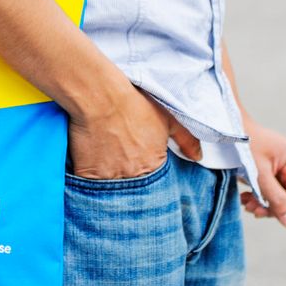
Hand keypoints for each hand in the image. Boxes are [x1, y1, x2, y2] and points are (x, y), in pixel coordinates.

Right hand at [67, 88, 200, 179]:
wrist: (100, 96)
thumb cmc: (133, 103)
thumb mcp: (167, 118)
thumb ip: (186, 139)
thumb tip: (198, 157)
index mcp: (153, 165)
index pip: (154, 181)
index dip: (145, 170)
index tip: (137, 159)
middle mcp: (134, 176)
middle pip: (132, 186)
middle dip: (128, 177)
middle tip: (120, 160)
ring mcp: (110, 178)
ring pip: (111, 189)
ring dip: (110, 179)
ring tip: (105, 162)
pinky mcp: (88, 175)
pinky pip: (90, 186)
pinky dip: (90, 178)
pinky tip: (90, 163)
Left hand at [240, 123, 285, 228]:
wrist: (228, 127)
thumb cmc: (242, 145)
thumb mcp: (258, 174)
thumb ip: (276, 199)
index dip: (280, 208)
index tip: (256, 210)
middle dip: (271, 207)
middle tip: (248, 206)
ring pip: (283, 199)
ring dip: (264, 203)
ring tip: (245, 201)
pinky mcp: (279, 171)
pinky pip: (276, 192)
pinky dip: (262, 197)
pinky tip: (247, 196)